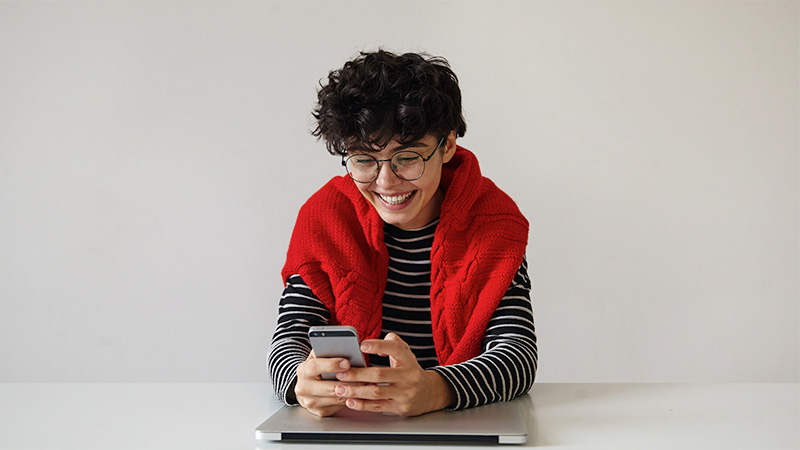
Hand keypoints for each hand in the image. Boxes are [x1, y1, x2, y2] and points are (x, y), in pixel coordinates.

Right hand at [294, 351, 359, 416]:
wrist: (306, 387)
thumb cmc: (317, 369)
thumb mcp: (319, 357)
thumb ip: (328, 352)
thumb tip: (346, 348)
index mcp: (303, 370)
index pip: (315, 366)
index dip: (332, 365)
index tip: (347, 363)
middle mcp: (304, 388)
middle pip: (329, 387)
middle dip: (349, 382)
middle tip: (364, 377)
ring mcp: (311, 402)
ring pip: (337, 398)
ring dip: (354, 392)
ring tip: (367, 384)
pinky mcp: (320, 412)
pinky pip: (340, 406)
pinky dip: (352, 399)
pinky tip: (361, 393)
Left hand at [332, 333, 455, 415]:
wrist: (429, 393)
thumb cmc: (410, 370)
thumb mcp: (406, 353)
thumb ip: (392, 342)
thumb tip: (372, 342)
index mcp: (408, 359)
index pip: (395, 349)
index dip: (378, 346)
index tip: (361, 346)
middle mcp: (408, 376)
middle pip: (379, 374)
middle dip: (357, 374)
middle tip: (340, 373)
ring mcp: (405, 393)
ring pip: (376, 392)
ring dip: (356, 391)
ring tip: (340, 388)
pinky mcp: (400, 407)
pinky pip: (378, 406)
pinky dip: (362, 405)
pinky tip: (350, 401)